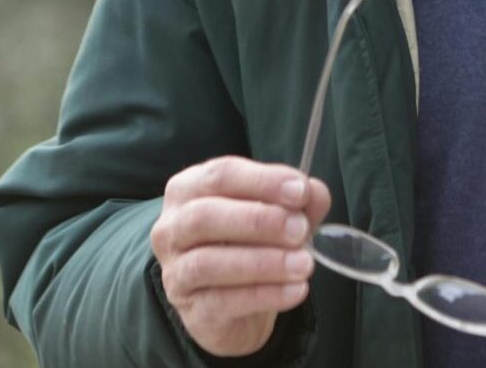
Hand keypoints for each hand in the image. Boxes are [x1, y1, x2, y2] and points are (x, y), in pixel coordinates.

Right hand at [150, 155, 331, 357]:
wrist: (235, 305)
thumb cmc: (249, 242)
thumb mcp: (276, 213)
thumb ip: (297, 200)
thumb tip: (313, 192)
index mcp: (189, 188)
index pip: (221, 175)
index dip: (262, 181)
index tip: (300, 191)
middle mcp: (172, 227)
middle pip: (205, 216)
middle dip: (258, 220)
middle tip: (300, 229)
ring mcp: (175, 271)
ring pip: (208, 263)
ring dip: (263, 262)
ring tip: (304, 263)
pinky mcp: (191, 310)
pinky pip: (223, 301)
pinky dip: (265, 295)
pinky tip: (296, 290)